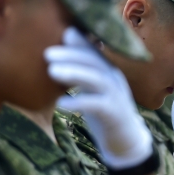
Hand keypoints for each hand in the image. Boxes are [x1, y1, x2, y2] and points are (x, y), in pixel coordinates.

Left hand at [46, 27, 152, 169]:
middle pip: (94, 61)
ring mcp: (116, 96)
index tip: (59, 34)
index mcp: (108, 71)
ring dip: (74, 73)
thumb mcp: (92, 89)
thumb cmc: (104, 112)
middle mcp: (114, 79)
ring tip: (51, 72)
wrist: (126, 140)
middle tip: (47, 54)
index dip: (78, 42)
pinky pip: (96, 105)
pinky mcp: (114, 114)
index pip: (93, 51)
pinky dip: (79, 103)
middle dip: (71, 55)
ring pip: (96, 79)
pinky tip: (60, 104)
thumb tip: (58, 56)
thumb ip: (80, 72)